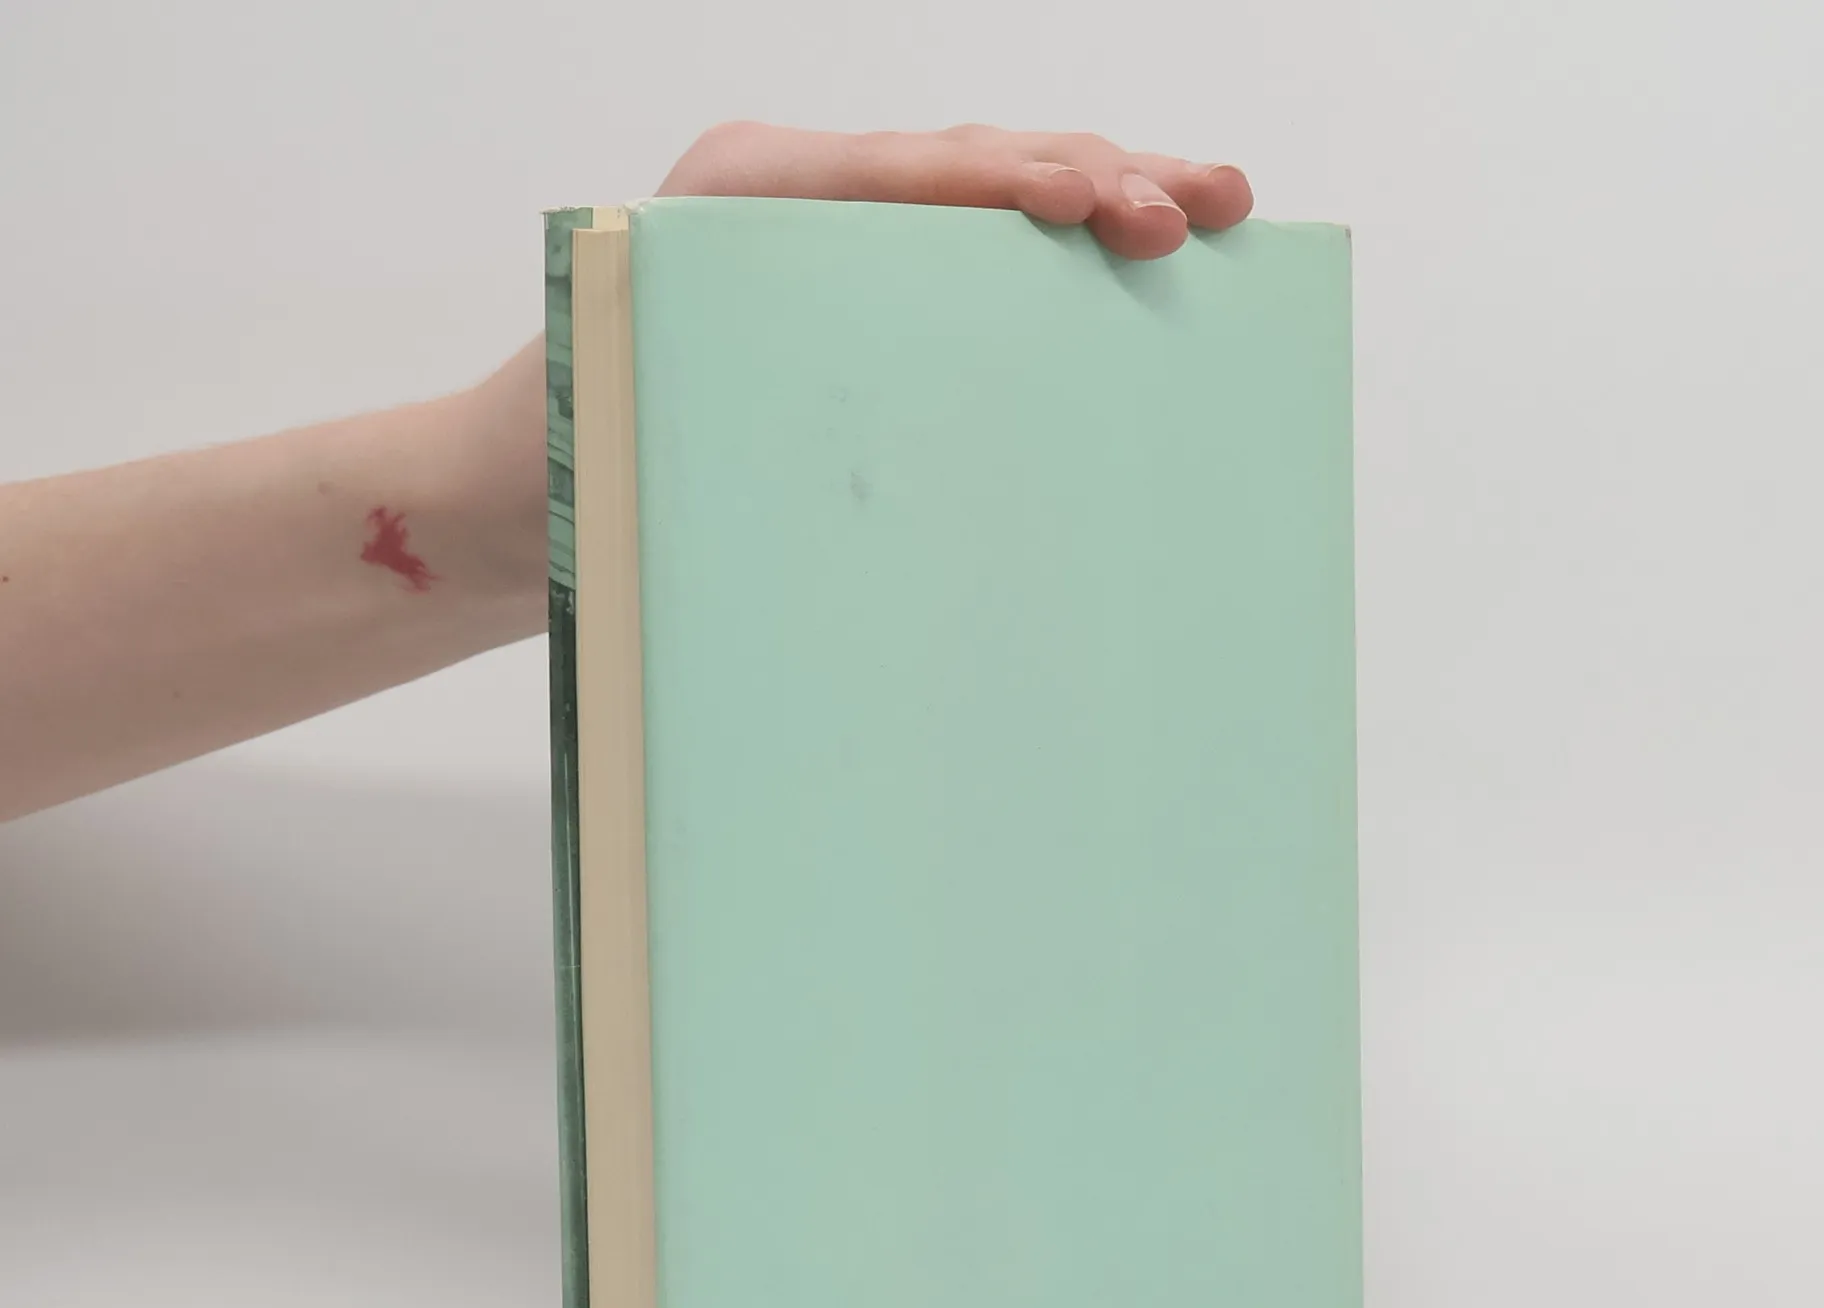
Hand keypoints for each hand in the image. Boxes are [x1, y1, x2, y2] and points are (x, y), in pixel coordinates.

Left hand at [469, 120, 1254, 602]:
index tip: (1121, 208)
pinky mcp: (833, 301)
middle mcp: (783, 204)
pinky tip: (1113, 273)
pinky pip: (950, 262)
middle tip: (1206, 202)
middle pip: (966, 163)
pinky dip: (1039, 264)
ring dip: (1091, 201)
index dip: (1025, 184)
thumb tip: (903, 487)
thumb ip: (753, 425)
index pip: (912, 170)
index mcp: (738, 203)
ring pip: (974, 199)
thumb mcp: (644, 439)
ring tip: (1202, 211)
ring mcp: (813, 246)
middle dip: (1096, 174)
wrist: (492, 501)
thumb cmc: (555, 472)